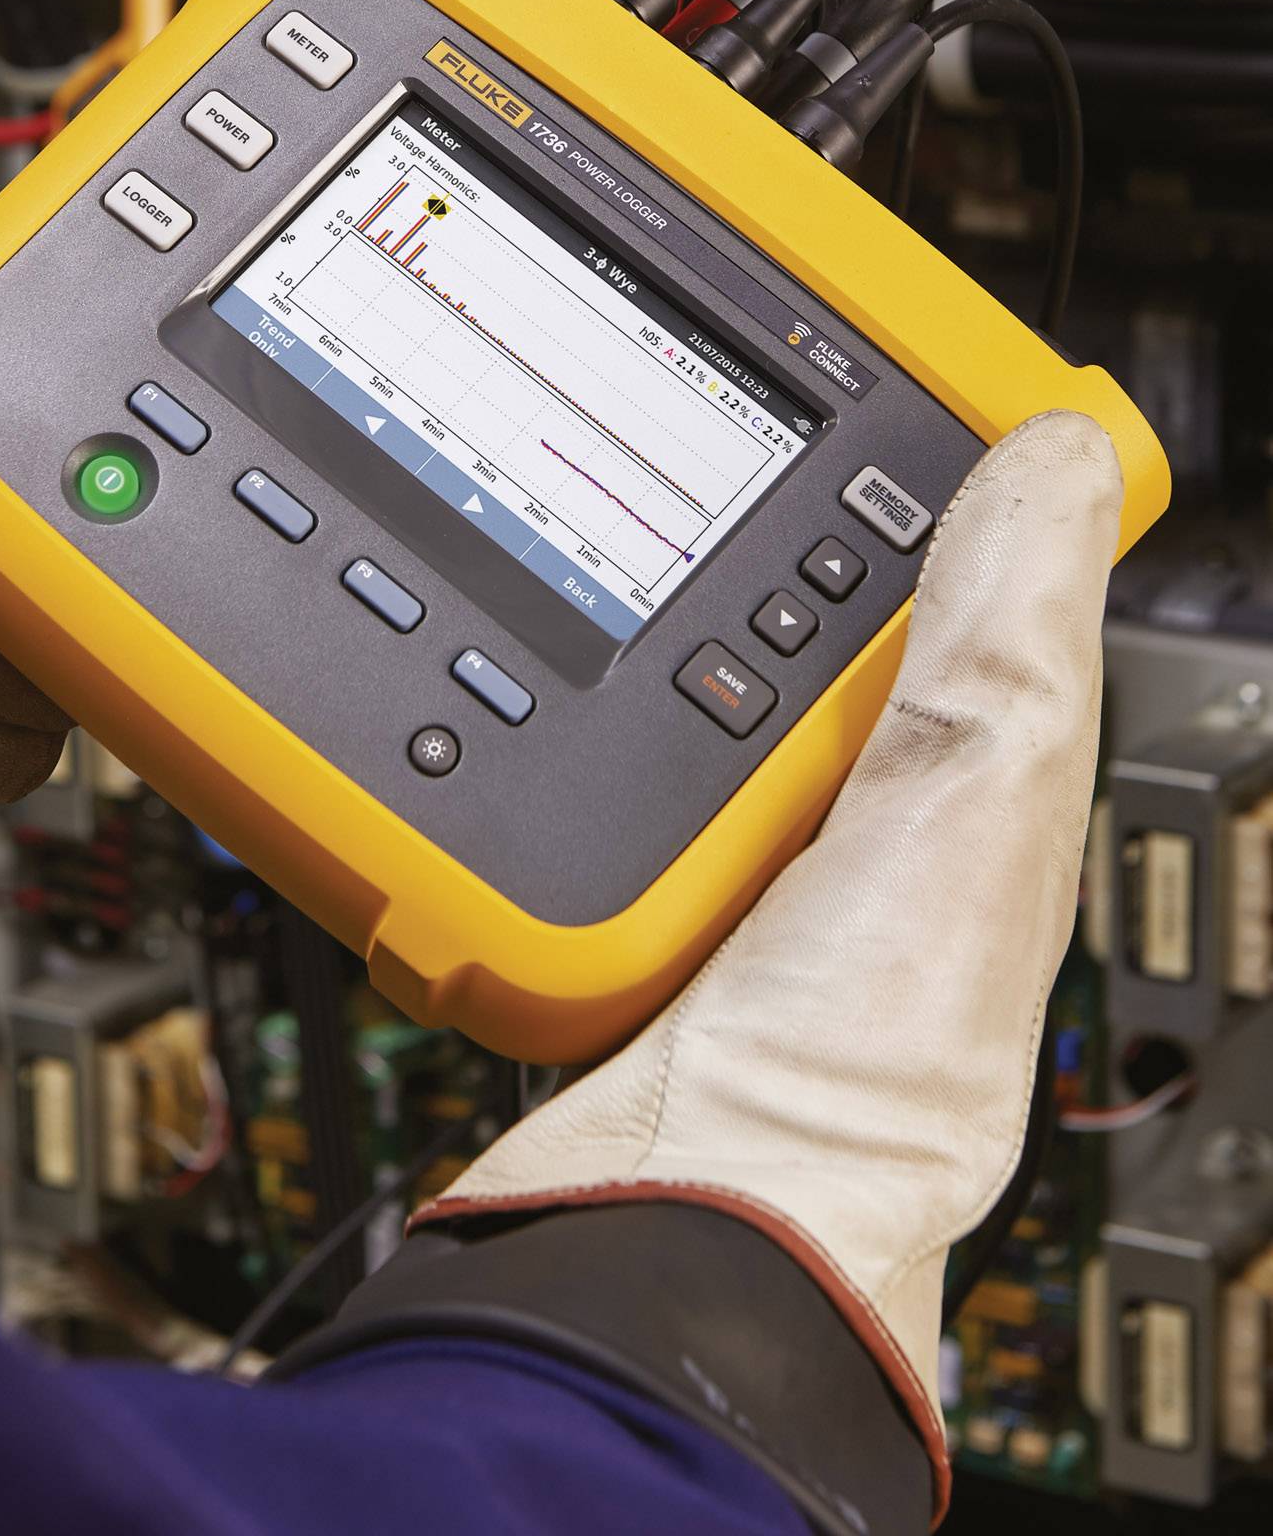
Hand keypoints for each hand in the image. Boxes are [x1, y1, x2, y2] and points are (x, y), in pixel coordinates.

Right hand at [417, 411, 1122, 1512]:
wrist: (680, 1216)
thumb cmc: (866, 1058)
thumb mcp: (979, 790)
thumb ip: (1012, 624)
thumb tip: (1062, 452)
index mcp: (965, 781)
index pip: (953, 573)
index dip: (918, 467)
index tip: (855, 358)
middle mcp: (852, 812)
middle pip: (781, 602)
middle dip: (735, 516)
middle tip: (685, 397)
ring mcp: (718, 849)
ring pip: (658, 662)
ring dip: (617, 598)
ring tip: (583, 497)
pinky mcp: (600, 880)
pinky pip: (556, 746)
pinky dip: (532, 692)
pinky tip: (512, 645)